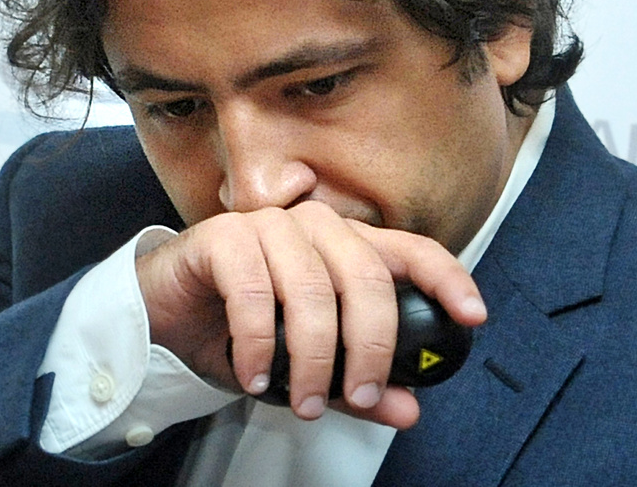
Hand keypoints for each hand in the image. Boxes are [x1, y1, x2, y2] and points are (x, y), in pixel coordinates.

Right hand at [134, 201, 486, 427]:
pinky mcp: (225, 237)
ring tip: (303, 401)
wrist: (163, 317)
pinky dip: (259, 345)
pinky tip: (256, 376)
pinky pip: (255, 293)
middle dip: (370, 347)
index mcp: (346, 247)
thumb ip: (357, 383)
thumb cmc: (241, 331)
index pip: (411, 251)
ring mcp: (271, 226)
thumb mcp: (307, 366)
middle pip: (367, 277)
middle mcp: (315, 227)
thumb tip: (408, 409)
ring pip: (314, 290)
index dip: (447, 279)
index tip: (473, 316)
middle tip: (362, 396)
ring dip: (312, 358)